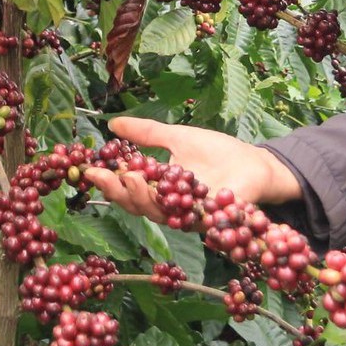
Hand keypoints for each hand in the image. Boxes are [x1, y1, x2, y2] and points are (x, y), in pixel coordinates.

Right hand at [81, 116, 302, 221]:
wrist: (256, 163)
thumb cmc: (218, 152)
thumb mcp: (177, 137)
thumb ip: (146, 133)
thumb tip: (112, 124)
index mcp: (160, 190)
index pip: (128, 192)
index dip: (108, 183)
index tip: (90, 169)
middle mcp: (171, 208)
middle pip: (139, 207)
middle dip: (119, 193)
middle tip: (105, 175)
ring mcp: (191, 217)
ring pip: (160, 215)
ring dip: (143, 198)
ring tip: (132, 176)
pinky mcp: (213, 220)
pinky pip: (194, 219)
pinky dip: (181, 208)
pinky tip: (169, 192)